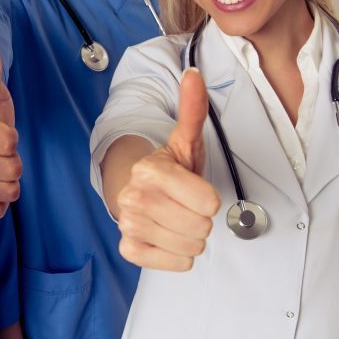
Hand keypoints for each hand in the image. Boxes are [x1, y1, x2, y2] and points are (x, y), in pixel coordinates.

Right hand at [116, 68, 220, 270]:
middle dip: (200, 218)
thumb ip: (192, 108)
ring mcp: (129, 224)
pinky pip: (176, 264)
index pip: (208, 202)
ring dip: (191, 237)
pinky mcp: (130, 248)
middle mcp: (134, 197)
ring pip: (192, 247)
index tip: (194, 189)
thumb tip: (194, 74)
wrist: (138, 191)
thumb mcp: (186, 139)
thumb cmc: (171, 169)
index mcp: (150, 170)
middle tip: (186, 205)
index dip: (208, 198)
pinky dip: (178, 255)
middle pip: (201, 227)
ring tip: (178, 219)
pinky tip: (168, 236)